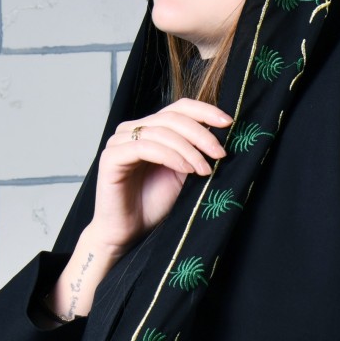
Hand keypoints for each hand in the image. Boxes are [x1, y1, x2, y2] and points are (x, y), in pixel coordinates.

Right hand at [88, 99, 231, 254]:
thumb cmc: (153, 205)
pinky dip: (170, 156)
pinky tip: (186, 169)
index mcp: (149, 128)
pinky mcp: (110, 157)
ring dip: (189, 150)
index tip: (229, 123)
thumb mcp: (183, 173)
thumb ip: (195, 151)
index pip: (179, 108)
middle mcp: (132, 129)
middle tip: (220, 154)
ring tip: (204, 170)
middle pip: (172, 118)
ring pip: (161, 132)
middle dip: (201, 135)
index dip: (205, 111)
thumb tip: (223, 136)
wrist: (129, 233)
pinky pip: (145, 147)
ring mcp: (119, 141)